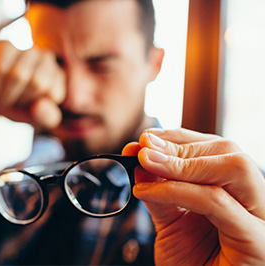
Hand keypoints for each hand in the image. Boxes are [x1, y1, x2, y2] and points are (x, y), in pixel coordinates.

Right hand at [0, 41, 65, 127]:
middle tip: (13, 103)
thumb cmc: (18, 108)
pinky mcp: (6, 46)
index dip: (37, 107)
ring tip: (2, 98)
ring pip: (18, 76)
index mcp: (59, 77)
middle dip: (20, 100)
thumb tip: (40, 107)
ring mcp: (26, 49)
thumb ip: (46, 117)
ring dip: (5, 95)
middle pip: (37, 82)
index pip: (54, 93)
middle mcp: (47, 59)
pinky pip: (0, 70)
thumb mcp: (35, 118)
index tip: (29, 108)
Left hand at [122, 128, 264, 264]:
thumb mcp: (172, 224)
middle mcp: (255, 201)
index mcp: (237, 193)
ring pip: (233, 168)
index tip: (144, 139)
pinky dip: (177, 191)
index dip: (179, 139)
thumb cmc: (192, 265)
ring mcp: (261, 219)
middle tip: (142, 149)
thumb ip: (160, 193)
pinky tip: (147, 191)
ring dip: (181, 162)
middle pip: (229, 152)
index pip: (215, 150)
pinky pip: (217, 203)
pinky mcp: (258, 241)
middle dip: (181, 146)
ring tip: (144, 162)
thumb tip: (141, 160)